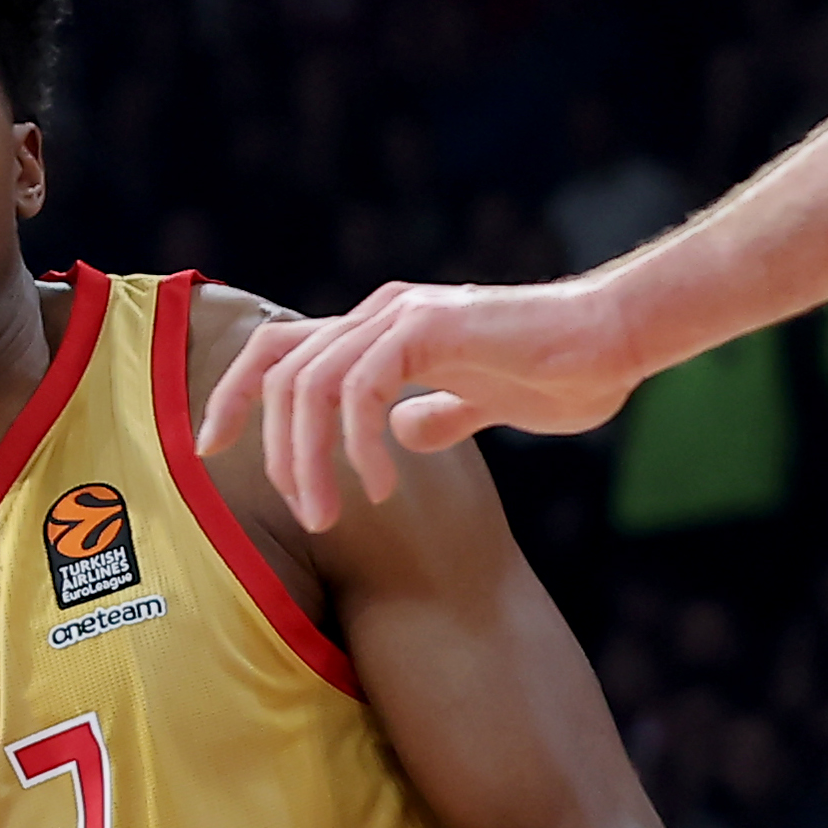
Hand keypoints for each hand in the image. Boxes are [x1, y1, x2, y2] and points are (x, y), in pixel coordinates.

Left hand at [198, 279, 640, 529]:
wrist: (617, 343)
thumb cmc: (562, 371)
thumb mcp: (481, 403)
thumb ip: (437, 413)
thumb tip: (402, 434)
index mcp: (381, 327)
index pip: (279, 351)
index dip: (236, 396)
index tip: (211, 449)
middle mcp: (378, 312)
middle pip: (277, 369)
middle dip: (272, 448)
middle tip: (303, 514)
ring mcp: (400, 314)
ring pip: (308, 385)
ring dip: (308, 458)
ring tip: (331, 514)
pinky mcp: (428, 328)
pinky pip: (360, 389)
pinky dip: (358, 443)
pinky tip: (385, 483)